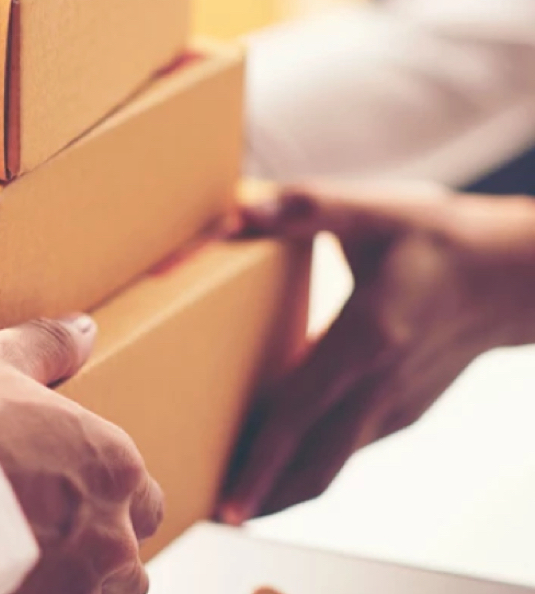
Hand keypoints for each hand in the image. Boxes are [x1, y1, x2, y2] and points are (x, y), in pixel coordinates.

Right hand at [0, 316, 163, 593]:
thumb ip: (45, 346)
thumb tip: (83, 330)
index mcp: (111, 467)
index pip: (143, 498)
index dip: (103, 499)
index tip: (63, 497)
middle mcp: (110, 536)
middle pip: (125, 557)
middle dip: (93, 551)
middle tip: (40, 537)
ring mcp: (78, 589)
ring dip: (71, 584)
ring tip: (20, 566)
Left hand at [218, 182, 534, 524]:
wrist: (516, 275)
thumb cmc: (442, 239)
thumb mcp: (374, 211)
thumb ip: (304, 207)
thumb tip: (237, 211)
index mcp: (366, 339)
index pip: (299, 413)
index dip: (261, 461)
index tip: (230, 500)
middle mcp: (381, 385)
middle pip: (315, 464)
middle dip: (266, 496)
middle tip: (217, 514)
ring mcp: (396, 405)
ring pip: (334, 465)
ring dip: (289, 488)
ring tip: (243, 497)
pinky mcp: (405, 410)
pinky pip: (350, 450)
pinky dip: (315, 465)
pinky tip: (288, 463)